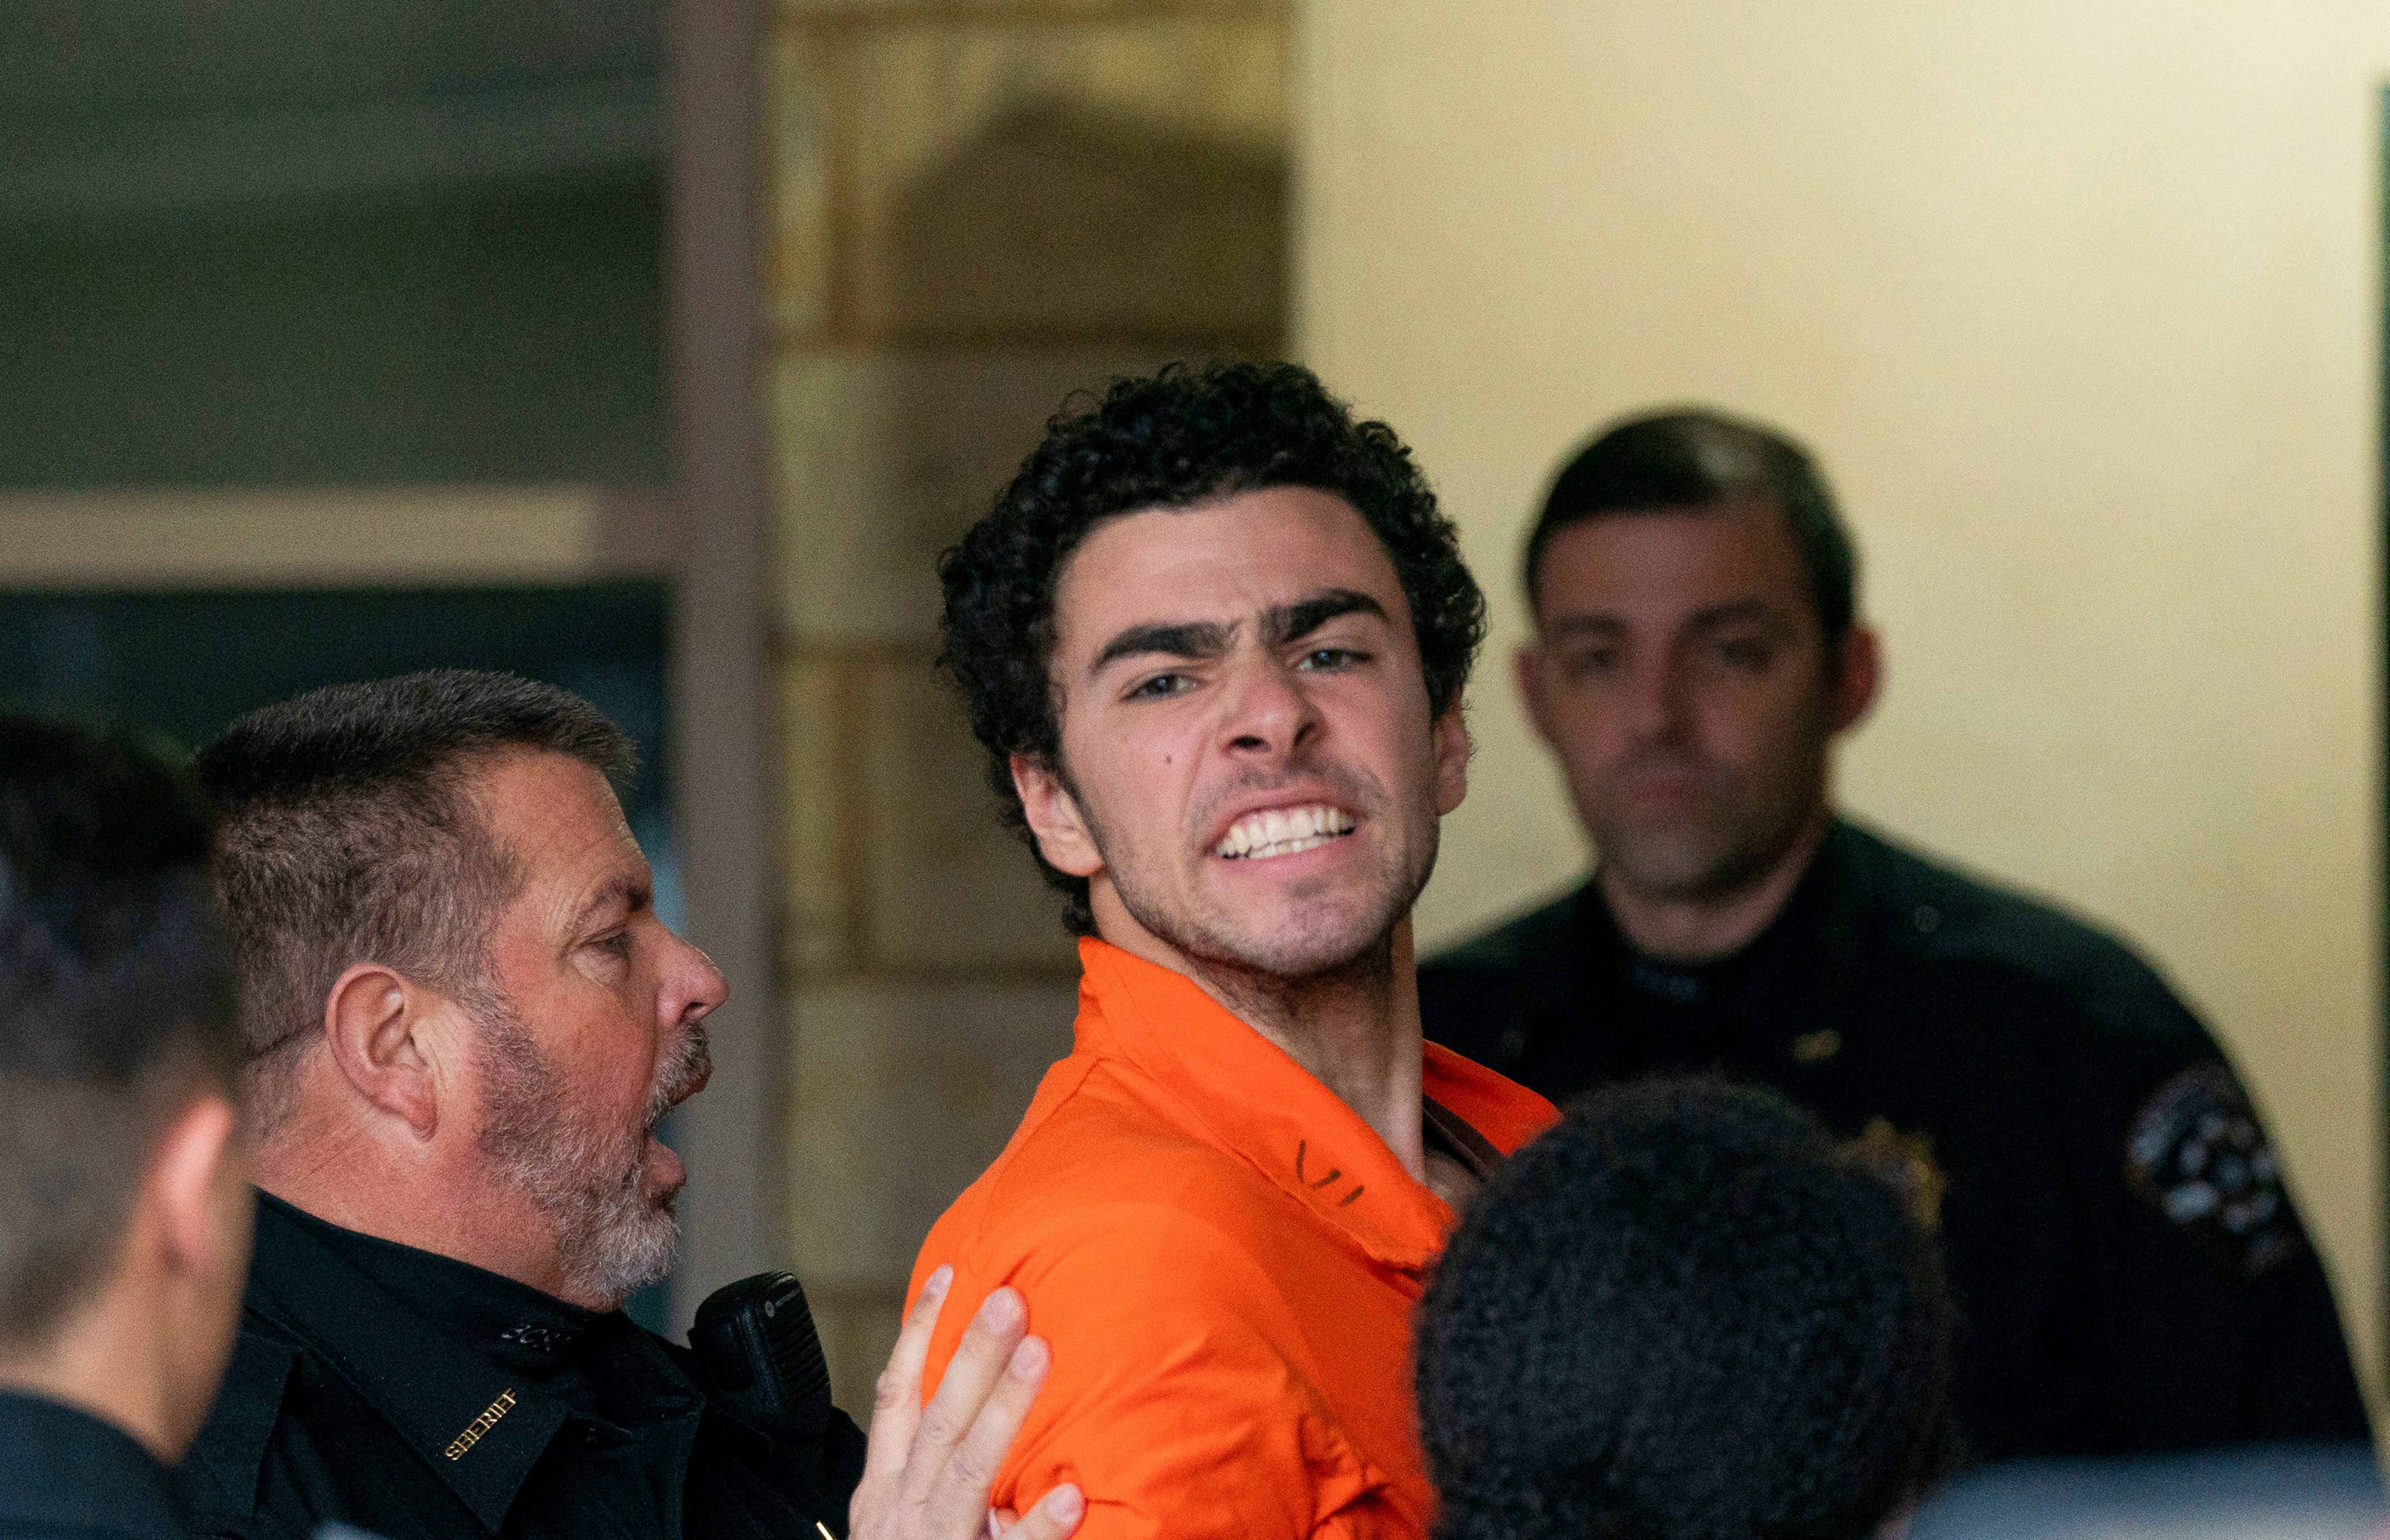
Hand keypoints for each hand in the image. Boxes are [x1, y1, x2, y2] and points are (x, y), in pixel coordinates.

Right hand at [849, 1266, 1083, 1539]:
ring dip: (1004, 1410)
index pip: (897, 1396)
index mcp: (885, 1491)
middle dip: (971, 1353)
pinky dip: (1036, 1529)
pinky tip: (1071, 1498)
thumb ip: (932, 1470)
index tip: (950, 1274)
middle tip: (1011, 1296)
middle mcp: (903, 1511)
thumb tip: (980, 1403)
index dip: (919, 1334)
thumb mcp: (899, 1520)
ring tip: (1041, 1354)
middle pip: (938, 1418)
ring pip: (966, 1470)